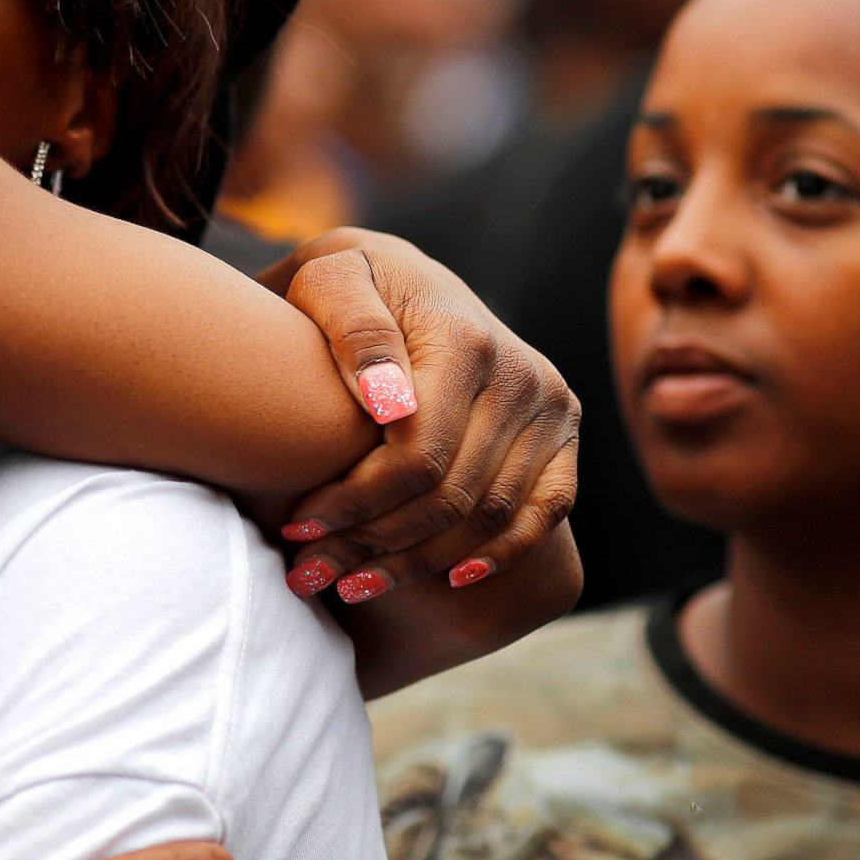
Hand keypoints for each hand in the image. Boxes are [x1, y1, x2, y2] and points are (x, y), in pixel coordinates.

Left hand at [255, 228, 580, 605]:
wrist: (403, 275)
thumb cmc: (351, 283)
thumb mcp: (333, 281)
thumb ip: (354, 330)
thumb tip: (387, 403)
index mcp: (465, 341)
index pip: (416, 455)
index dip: (354, 503)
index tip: (296, 528)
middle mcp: (521, 375)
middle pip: (449, 495)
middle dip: (373, 545)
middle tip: (308, 573)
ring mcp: (549, 407)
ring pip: (488, 517)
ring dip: (417, 563)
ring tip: (348, 584)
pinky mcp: (562, 433)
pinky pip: (545, 512)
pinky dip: (501, 553)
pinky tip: (450, 579)